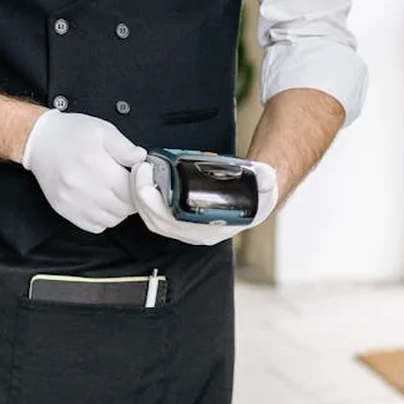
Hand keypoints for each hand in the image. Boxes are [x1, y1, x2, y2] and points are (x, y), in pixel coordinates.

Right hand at [23, 110, 146, 232]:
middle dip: (130, 200)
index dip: (139, 188)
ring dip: (117, 211)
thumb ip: (125, 146)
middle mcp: (82, 186)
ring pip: (110, 221)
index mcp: (95, 164)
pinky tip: (100, 204)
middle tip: (127, 188)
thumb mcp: (102, 130)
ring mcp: (72, 201)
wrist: (39, 141)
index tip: (137, 181)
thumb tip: (141, 159)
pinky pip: (93, 227)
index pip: (130, 192)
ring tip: (114, 195)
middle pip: (122, 209)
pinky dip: (102, 219)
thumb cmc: (71, 133)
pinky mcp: (64, 210)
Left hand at [131, 159, 279, 244]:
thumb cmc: (255, 192)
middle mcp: (196, 233)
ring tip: (139, 172)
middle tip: (140, 170)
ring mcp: (186, 229)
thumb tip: (264, 179)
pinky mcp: (179, 220)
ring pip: (153, 220)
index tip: (148, 183)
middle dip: (142, 196)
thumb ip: (264, 181)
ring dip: (140, 197)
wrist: (257, 198)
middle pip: (158, 222)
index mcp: (212, 229)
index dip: (157, 205)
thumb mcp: (263, 184)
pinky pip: (155, 215)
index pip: (176, 223)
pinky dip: (146, 199)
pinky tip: (144, 180)